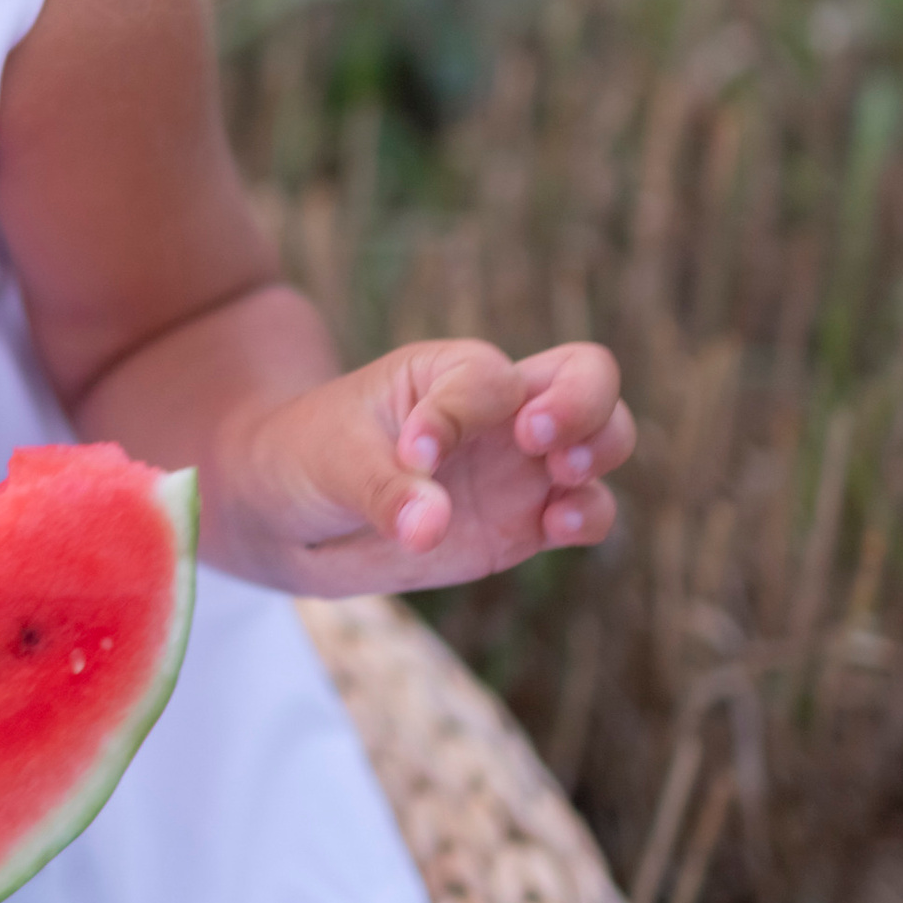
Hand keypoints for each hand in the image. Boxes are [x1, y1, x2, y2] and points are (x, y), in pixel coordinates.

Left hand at [230, 336, 633, 597]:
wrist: (296, 516)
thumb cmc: (310, 459)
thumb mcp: (333, 463)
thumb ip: (384, 492)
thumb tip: (430, 528)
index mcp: (451, 374)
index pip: (489, 379)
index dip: (459, 415)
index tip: (413, 453)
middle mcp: (500, 412)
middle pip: (588, 376)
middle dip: (585, 402)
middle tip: (539, 439)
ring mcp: (521, 466)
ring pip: (606, 438)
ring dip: (602, 451)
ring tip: (562, 480)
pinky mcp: (528, 522)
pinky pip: (588, 510)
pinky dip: (592, 515)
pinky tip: (561, 525)